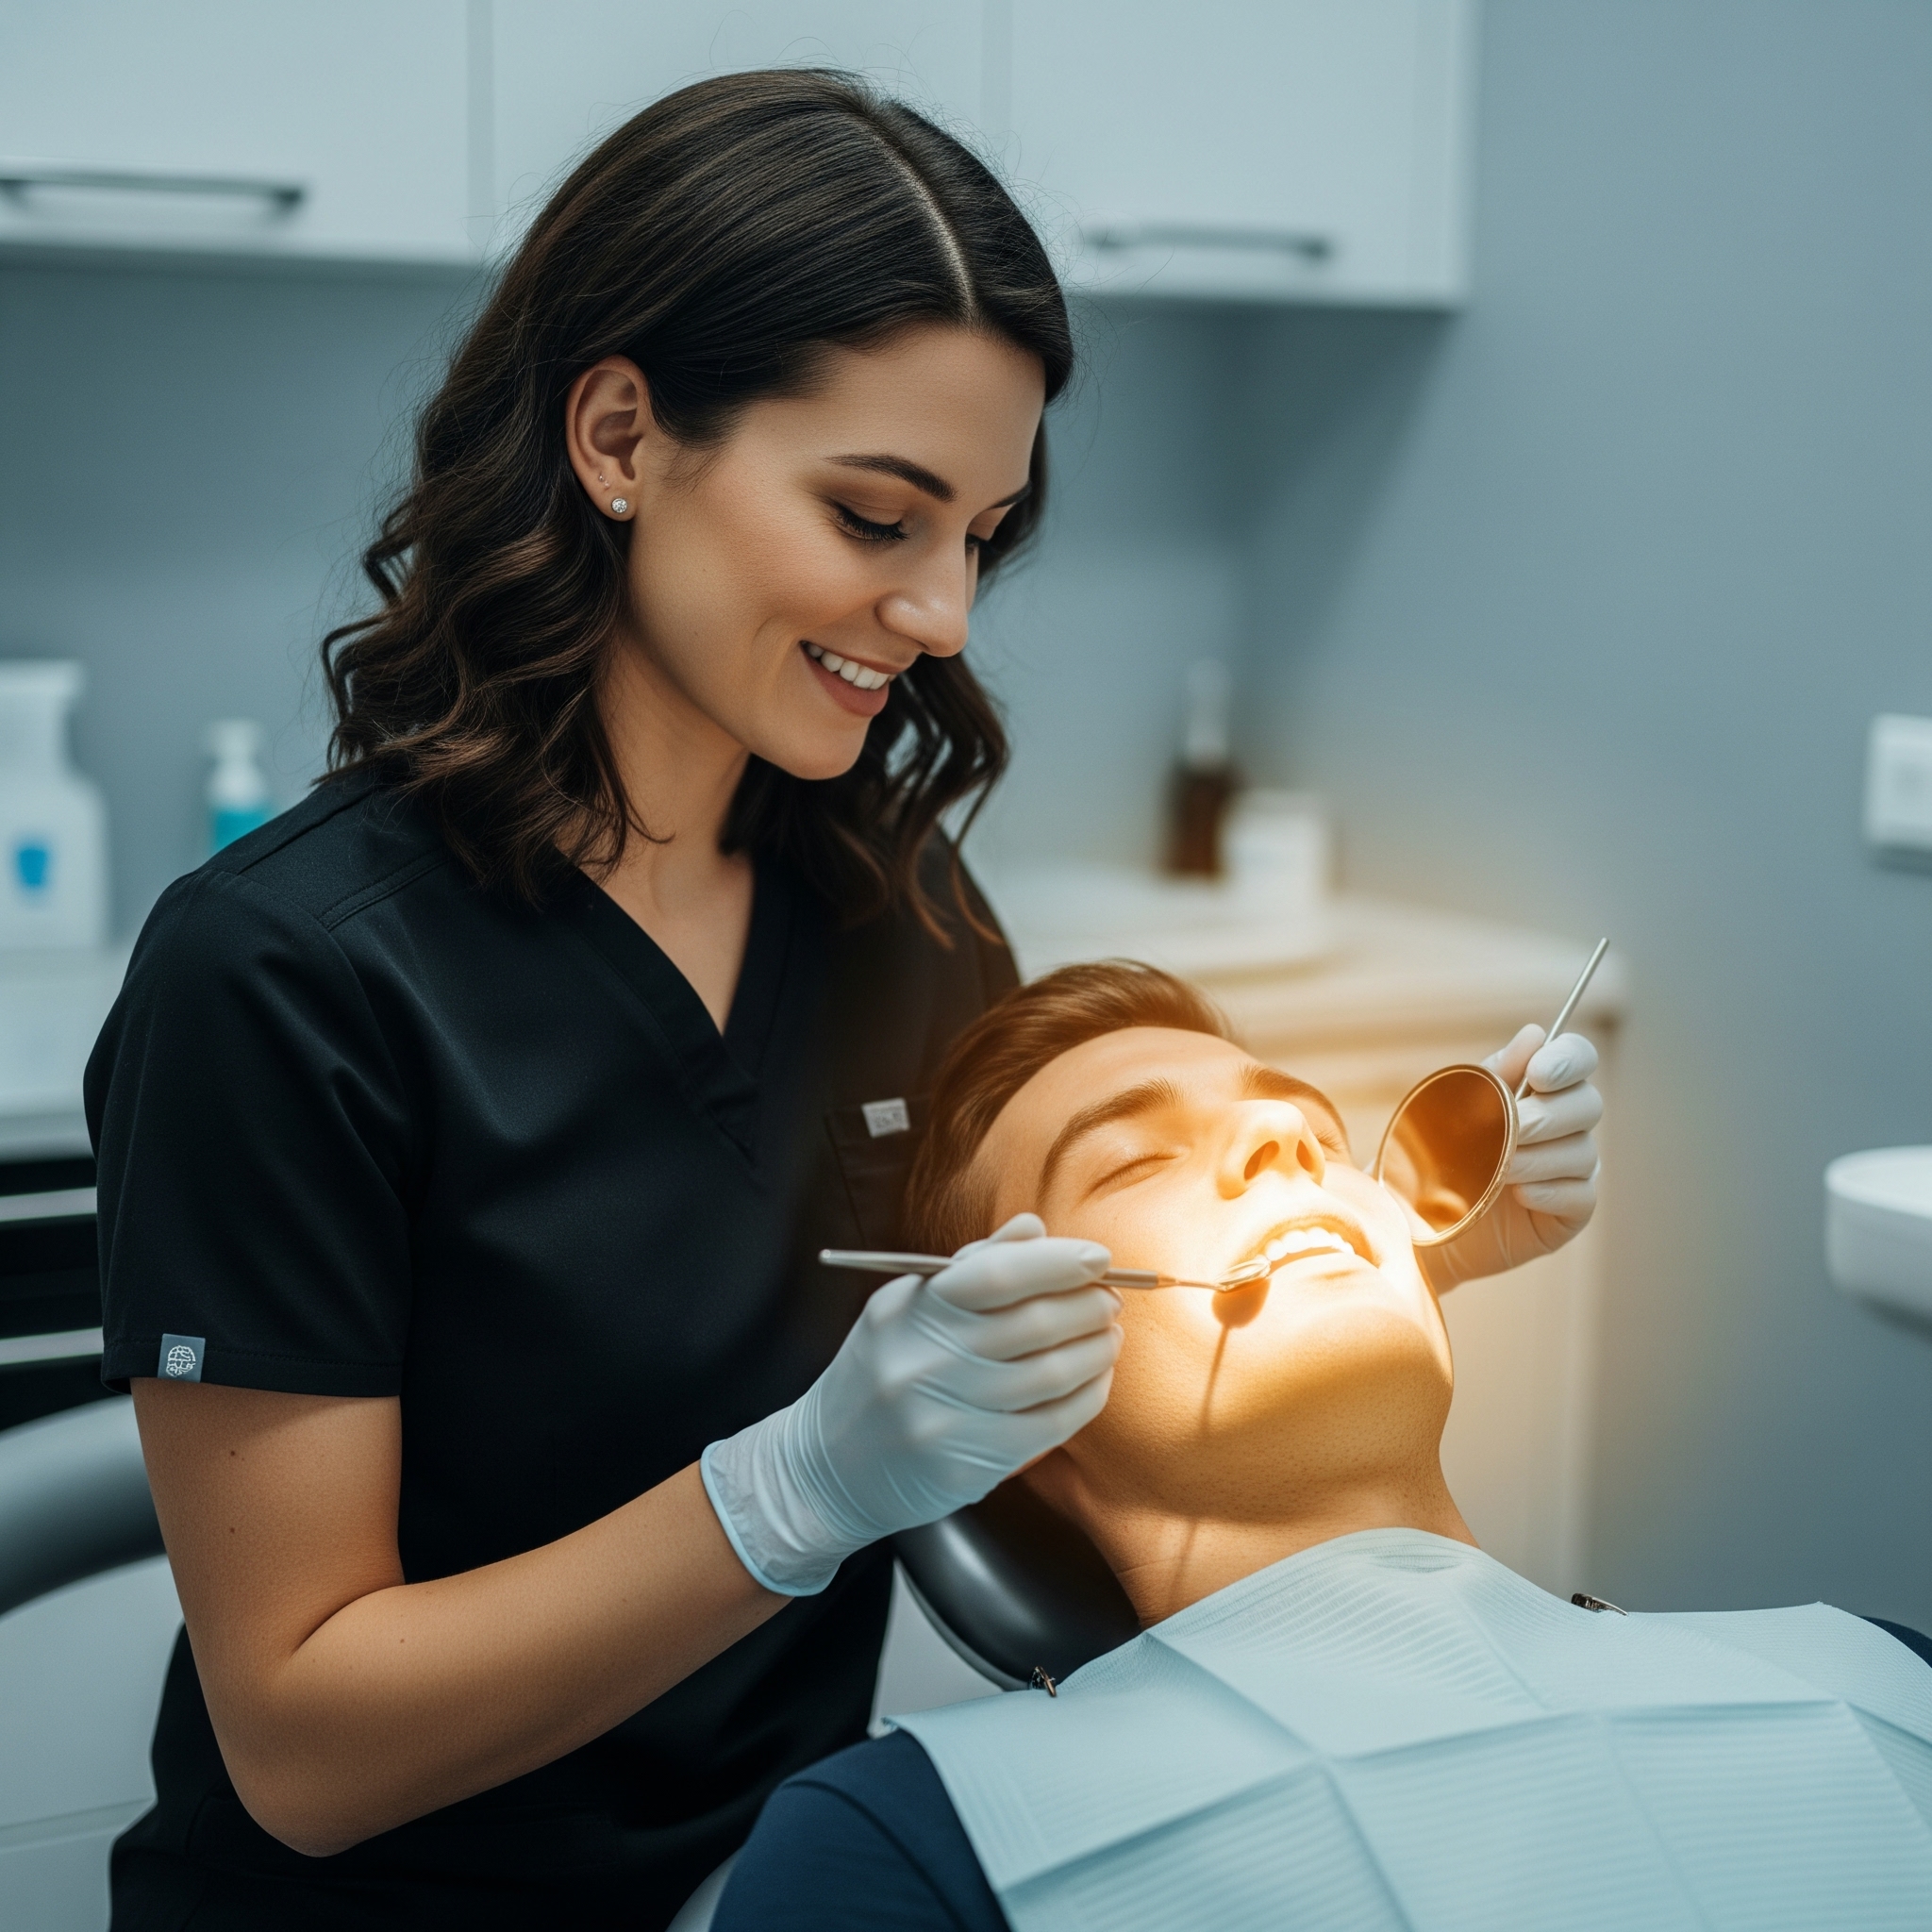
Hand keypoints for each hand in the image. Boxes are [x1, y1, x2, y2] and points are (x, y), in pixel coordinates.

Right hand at [701, 1214, 1119, 1594]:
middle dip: (1087, 1305)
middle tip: (1110, 1298)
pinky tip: (1096, 1379)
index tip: (1098, 1258)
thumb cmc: (880, 1372)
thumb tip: (1035, 1228)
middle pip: (1033, 1324)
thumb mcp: (906, 1307)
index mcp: (911, 1312)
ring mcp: (947, 1419)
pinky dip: (1087, 1397)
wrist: (830, 1466)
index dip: (1057, 1263)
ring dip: (1096, 1350)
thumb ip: (973, 1266)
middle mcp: (925, 1364)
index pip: (996, 1275)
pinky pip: (1050, 1426)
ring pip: (1050, 1376)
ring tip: (1109, 1335)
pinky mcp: (970, 1466)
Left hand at [1419, 1026, 1602, 1292]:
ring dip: (1536, 1159)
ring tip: (1497, 1171)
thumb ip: (1494, 1075)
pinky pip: (1581, 1194)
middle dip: (1545, 1117)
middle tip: (1509, 1131)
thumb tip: (1535, 1034)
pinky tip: (1517, 1196)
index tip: (1538, 1075)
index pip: (1578, 1057)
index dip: (1568, 1060)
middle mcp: (1564, 1125)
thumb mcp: (1454, 1111)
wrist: (1417, 1222)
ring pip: (1582, 1151)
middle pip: (1588, 1104)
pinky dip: (1547, 1191)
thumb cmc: (1434, 1158)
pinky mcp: (1572, 1211)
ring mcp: (1572, 1168)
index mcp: (1538, 1090)